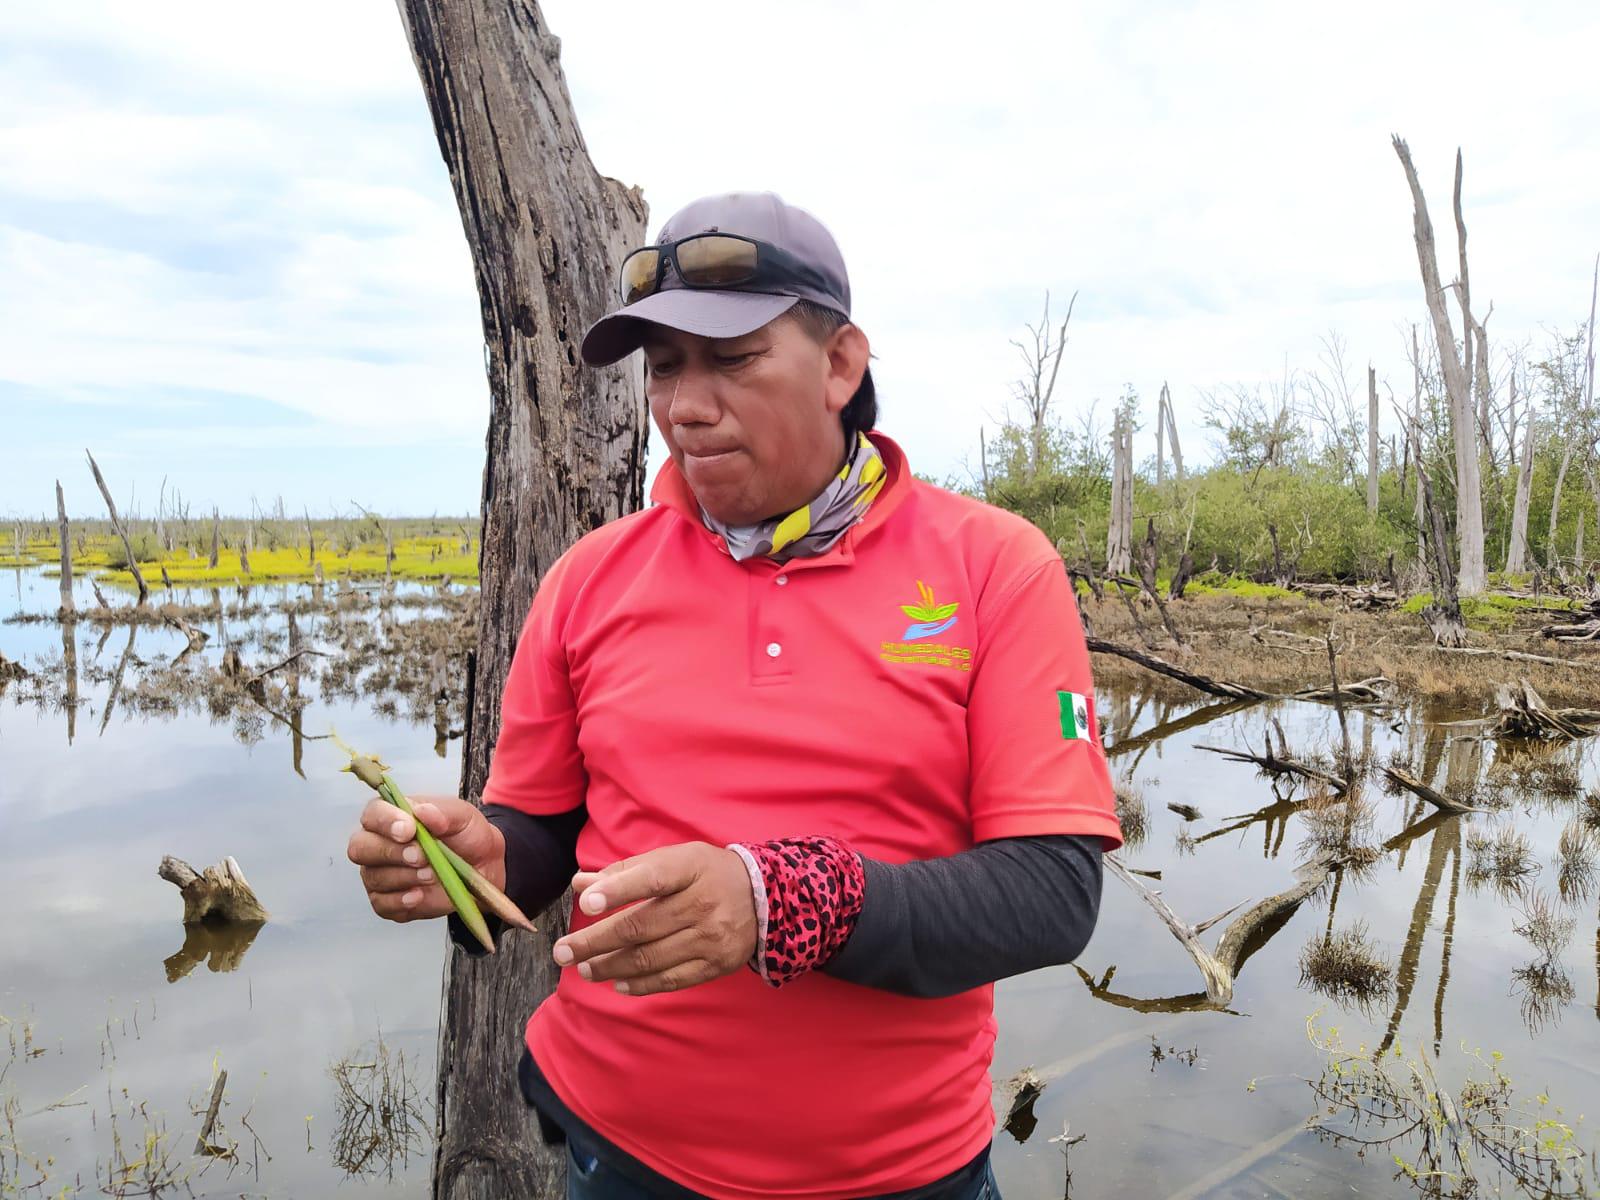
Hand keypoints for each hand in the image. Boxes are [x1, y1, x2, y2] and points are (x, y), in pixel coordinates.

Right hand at [345, 795, 504, 922]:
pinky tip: (420, 895)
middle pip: (359, 848)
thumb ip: (443, 812)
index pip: (372, 814)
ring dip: (404, 877)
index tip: (409, 830)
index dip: (385, 822)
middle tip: (420, 856)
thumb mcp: (462, 816)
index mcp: (391, 817)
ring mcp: (380, 874)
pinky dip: (401, 901)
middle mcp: (378, 845)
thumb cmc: (466, 835)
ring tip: (432, 874)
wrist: (482, 866)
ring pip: (373, 877)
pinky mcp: (388, 901)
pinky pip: (382, 904)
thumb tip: (421, 811)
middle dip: (390, 852)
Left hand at [552, 842, 756, 996]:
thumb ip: (625, 871)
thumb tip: (580, 884)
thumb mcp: (674, 859)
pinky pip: (671, 980)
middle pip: (641, 926)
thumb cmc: (706, 873)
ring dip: (610, 966)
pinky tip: (617, 983)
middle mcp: (703, 903)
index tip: (585, 902)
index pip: (651, 878)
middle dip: (596, 941)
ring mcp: (711, 937)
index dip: (617, 889)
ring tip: (584, 968)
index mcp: (690, 868)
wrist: (764, 898)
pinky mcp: (717, 964)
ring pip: (650, 958)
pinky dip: (640, 984)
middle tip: (563, 950)